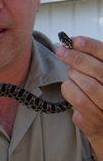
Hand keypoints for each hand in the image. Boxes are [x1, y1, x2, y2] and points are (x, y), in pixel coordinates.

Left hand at [57, 36, 102, 159]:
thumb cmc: (99, 92)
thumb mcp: (99, 73)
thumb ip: (92, 60)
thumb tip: (72, 45)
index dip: (91, 46)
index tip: (75, 40)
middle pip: (97, 70)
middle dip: (76, 58)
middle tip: (61, 51)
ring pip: (87, 84)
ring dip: (73, 75)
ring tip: (71, 73)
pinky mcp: (96, 119)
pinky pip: (78, 99)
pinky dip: (69, 89)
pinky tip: (68, 85)